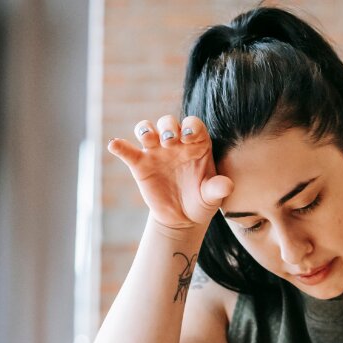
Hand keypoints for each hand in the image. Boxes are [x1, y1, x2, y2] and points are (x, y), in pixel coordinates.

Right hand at [107, 115, 233, 234]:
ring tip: (148, 139)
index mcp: (196, 144)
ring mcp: (156, 152)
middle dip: (168, 127)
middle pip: (168, 122)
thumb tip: (228, 185)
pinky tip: (114, 145)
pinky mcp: (140, 164)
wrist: (182, 218)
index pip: (193, 125)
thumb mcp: (212, 196)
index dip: (190, 126)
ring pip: (147, 129)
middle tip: (170, 141)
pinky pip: (128, 151)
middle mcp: (175, 143)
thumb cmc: (201, 201)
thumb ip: (218, 188)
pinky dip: (120, 146)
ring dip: (145, 130)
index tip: (189, 137)